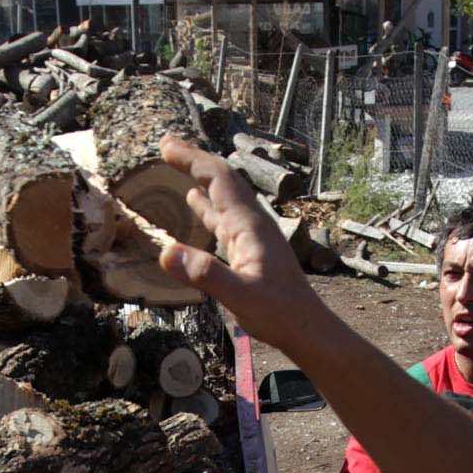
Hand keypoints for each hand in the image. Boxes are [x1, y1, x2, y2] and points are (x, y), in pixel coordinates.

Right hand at [158, 137, 330, 356]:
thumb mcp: (241, 297)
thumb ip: (206, 274)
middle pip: (221, 180)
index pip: (219, 179)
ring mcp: (251, 235)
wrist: (306, 328)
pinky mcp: (249, 248)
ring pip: (222, 196)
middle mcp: (251, 223)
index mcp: (249, 225)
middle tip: (165, 145)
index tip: (165, 145)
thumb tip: (166, 253)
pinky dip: (205, 202)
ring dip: (199, 177)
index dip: (192, 159)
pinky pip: (223, 216)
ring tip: (177, 164)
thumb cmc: (279, 313)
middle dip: (194, 160)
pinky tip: (194, 201)